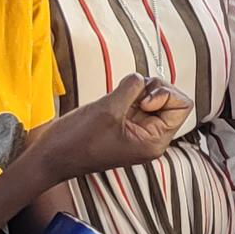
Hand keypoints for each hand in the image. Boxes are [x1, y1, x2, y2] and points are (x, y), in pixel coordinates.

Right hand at [32, 75, 191, 179]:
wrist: (51, 156)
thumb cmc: (77, 141)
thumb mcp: (108, 109)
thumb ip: (132, 88)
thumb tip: (141, 77)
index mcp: (155, 142)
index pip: (183, 105)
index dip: (166, 94)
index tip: (143, 100)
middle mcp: (151, 138)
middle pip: (171, 99)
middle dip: (152, 89)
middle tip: (129, 94)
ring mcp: (138, 130)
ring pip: (153, 97)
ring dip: (137, 90)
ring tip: (116, 99)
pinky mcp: (124, 123)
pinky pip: (136, 100)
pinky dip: (126, 94)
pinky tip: (111, 101)